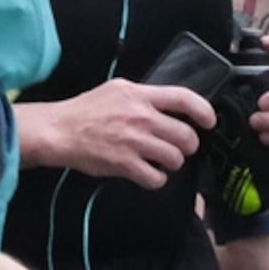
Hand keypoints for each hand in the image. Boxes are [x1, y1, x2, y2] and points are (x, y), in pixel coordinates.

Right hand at [21, 80, 213, 185]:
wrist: (59, 130)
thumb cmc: (85, 111)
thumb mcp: (116, 90)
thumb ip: (143, 96)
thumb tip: (167, 105)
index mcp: (140, 95)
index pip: (184, 98)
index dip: (204, 111)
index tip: (209, 121)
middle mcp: (141, 117)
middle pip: (186, 135)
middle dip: (187, 145)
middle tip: (178, 147)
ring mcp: (134, 142)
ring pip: (175, 158)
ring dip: (172, 163)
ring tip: (160, 160)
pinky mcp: (125, 164)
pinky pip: (156, 178)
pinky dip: (156, 179)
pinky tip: (147, 174)